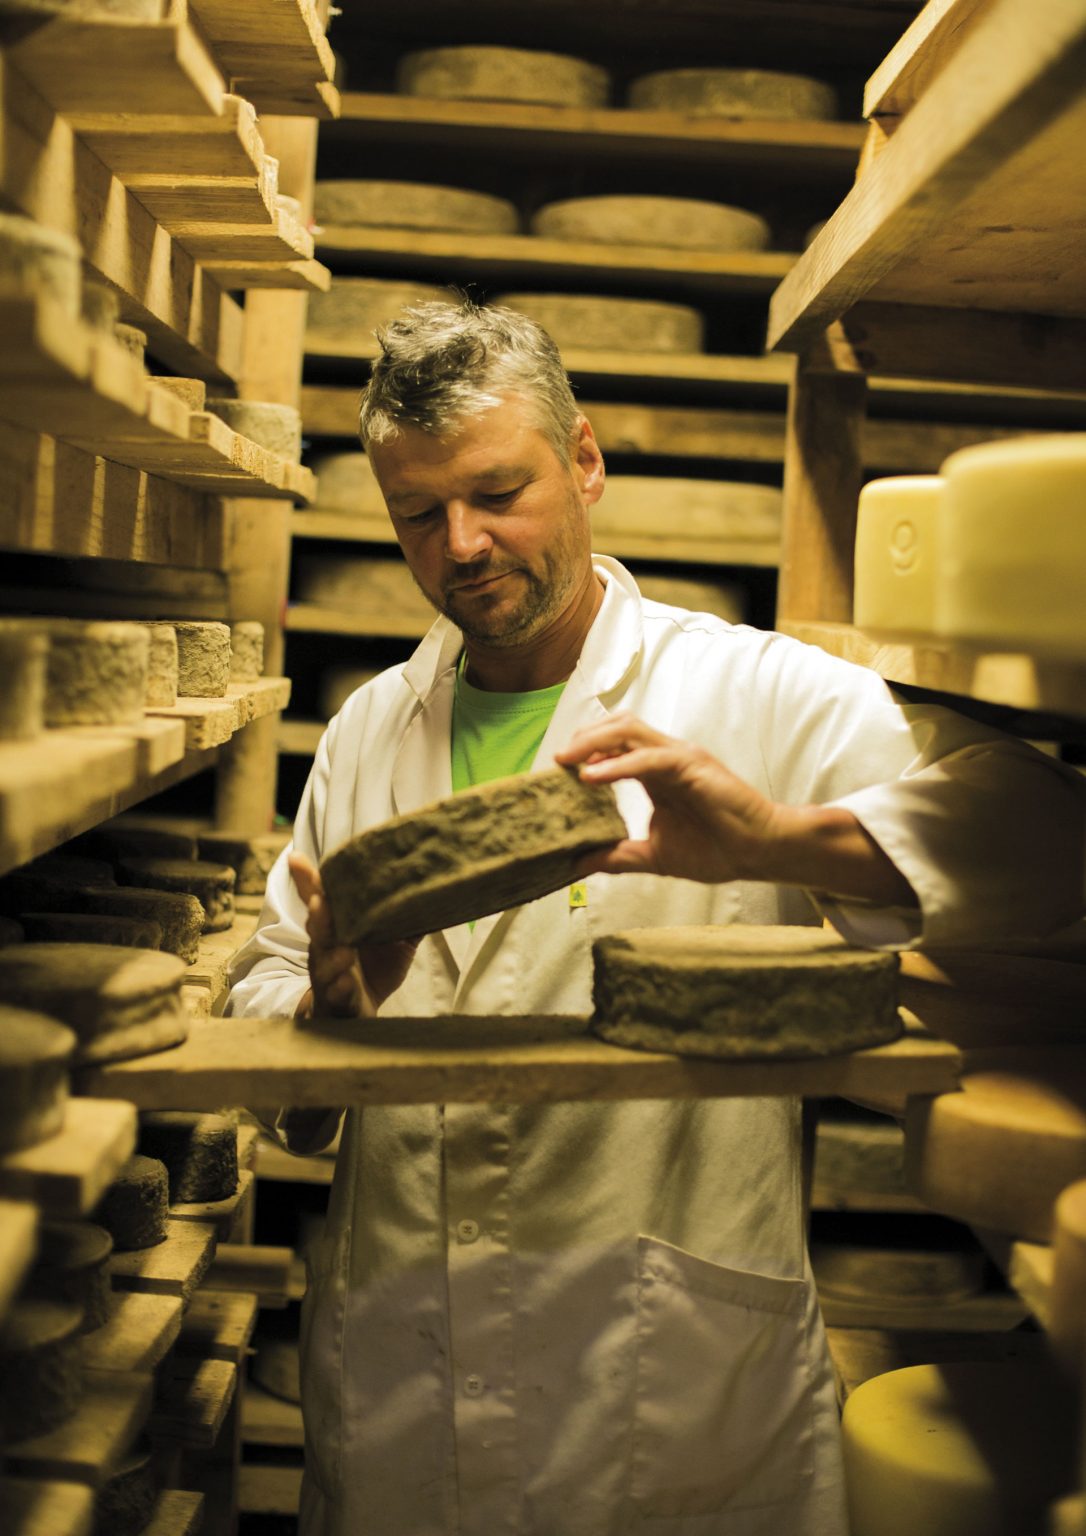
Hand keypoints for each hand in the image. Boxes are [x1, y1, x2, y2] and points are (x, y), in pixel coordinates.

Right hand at [288, 853, 417, 1018]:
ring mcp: (328, 975)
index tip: (295, 858)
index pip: (322, 900)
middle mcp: (327, 949)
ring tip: (344, 949)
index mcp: (338, 929)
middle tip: (319, 900)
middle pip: (319, 928)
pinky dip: (339, 989)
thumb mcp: (395, 942)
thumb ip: (408, 918)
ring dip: (332, 956)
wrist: (358, 1014)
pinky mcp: (336, 1001)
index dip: (309, 881)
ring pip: (323, 963)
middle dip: (319, 915)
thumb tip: (435, 890)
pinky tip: (345, 983)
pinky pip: (336, 995)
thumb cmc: (374, 971)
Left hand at [556, 714, 916, 906]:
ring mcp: (679, 757)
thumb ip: (617, 856)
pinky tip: (593, 777)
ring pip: (629, 731)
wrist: (760, 851)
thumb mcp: (654, 856)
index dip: (583, 754)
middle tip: (555, 762)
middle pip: (616, 728)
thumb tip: (577, 865)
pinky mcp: (692, 766)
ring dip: (594, 742)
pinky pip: (649, 758)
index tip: (554, 774)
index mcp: (656, 773)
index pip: (612, 747)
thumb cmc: (716, 849)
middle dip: (583, 739)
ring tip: (566, 761)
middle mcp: (665, 757)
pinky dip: (618, 764)